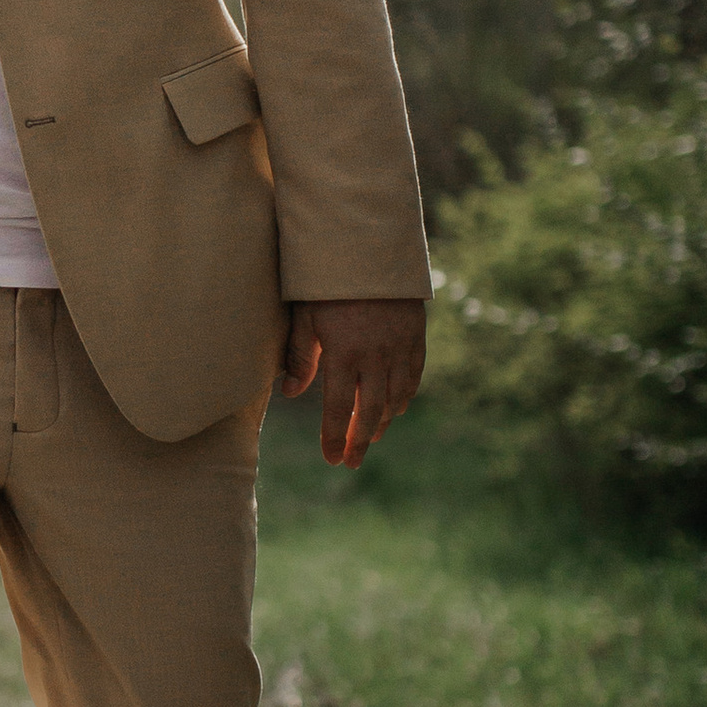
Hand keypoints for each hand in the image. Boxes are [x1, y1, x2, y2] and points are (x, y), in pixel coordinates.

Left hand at [281, 297, 425, 467]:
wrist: (370, 246)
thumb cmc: (327, 280)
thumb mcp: (305, 315)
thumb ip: (300, 356)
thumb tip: (291, 393)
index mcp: (344, 352)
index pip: (339, 408)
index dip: (335, 437)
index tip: (332, 459)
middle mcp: (376, 355)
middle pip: (371, 411)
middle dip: (360, 440)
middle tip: (351, 461)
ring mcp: (399, 347)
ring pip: (396, 398)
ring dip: (382, 421)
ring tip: (370, 437)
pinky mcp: (415, 336)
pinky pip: (413, 376)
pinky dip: (404, 397)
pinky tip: (395, 408)